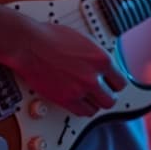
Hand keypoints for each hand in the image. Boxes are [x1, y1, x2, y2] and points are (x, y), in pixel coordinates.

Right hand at [11, 19, 127, 117]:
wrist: (30, 44)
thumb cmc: (51, 37)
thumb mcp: (84, 39)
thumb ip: (96, 55)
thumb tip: (101, 64)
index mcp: (102, 59)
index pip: (121, 82)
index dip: (115, 84)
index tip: (111, 84)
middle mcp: (93, 77)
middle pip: (111, 99)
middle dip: (106, 95)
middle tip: (100, 92)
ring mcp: (79, 90)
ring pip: (97, 108)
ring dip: (94, 103)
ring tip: (87, 97)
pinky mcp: (65, 99)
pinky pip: (81, 112)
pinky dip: (81, 109)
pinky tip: (78, 101)